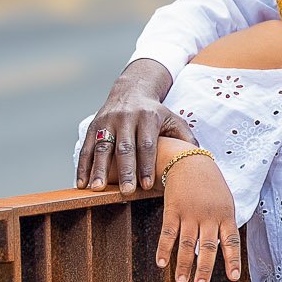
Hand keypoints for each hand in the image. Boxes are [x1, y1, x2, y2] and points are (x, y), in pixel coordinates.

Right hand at [76, 60, 175, 193]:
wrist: (131, 91)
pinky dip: (83, 166)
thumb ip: (185, 137)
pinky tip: (81, 183)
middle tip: (125, 191)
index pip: (147, 144)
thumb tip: (200, 157)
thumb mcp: (173, 118)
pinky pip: (87, 148)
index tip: (147, 185)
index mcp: (147, 117)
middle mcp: (125, 118)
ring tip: (96, 189)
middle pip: (124, 147)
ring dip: (98, 169)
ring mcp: (107, 122)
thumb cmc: (156, 113)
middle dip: (124, 171)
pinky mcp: (93, 126)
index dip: (147, 165)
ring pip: (102, 147)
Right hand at [156, 149, 242, 281]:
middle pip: (207, 246)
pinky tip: (161, 263)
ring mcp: (190, 213)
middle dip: (204, 267)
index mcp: (225, 215)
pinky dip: (164, 248)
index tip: (233, 278)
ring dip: (183, 264)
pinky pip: (168, 232)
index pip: (231, 241)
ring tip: (182, 281)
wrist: (190, 160)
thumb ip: (225, 224)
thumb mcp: (225, 201)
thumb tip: (225, 249)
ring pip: (186, 242)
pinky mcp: (173, 209)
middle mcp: (209, 215)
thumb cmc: (210, 185)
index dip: (232, 260)